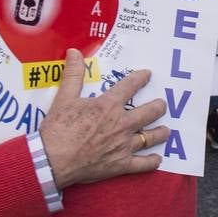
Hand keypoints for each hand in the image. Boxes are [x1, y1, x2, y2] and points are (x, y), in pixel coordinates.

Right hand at [38, 50, 167, 189]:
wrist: (52, 160)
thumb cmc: (58, 129)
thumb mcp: (64, 98)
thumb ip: (73, 74)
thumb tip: (74, 52)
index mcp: (109, 105)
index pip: (130, 86)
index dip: (141, 78)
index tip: (147, 75)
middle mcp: (122, 124)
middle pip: (150, 112)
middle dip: (158, 107)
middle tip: (161, 105)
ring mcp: (124, 145)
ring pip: (151, 137)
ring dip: (160, 132)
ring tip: (165, 130)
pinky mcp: (121, 164)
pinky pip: (143, 164)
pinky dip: (151, 161)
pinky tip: (157, 158)